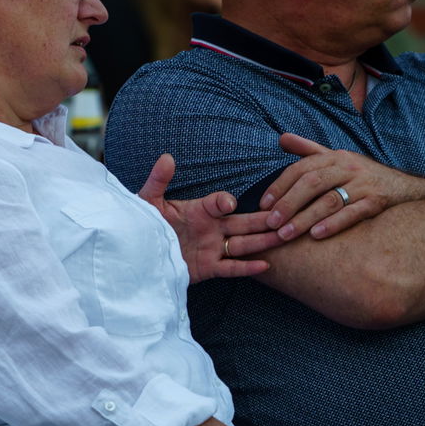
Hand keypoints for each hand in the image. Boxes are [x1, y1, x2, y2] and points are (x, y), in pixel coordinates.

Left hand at [137, 154, 280, 283]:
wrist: (140, 254)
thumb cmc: (145, 225)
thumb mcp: (148, 202)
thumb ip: (158, 181)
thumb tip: (166, 157)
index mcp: (200, 210)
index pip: (219, 203)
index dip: (223, 202)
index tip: (227, 204)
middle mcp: (211, 228)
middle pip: (243, 222)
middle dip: (262, 219)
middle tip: (283, 214)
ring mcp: (212, 248)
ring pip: (244, 243)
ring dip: (263, 240)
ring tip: (284, 236)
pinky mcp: (209, 267)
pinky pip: (232, 268)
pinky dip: (248, 267)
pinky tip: (265, 265)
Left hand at [258, 133, 424, 240]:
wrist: (405, 187)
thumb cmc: (363, 174)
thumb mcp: (337, 158)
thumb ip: (308, 150)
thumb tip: (281, 138)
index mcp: (334, 157)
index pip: (301, 169)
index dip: (280, 186)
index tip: (263, 205)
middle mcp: (348, 167)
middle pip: (312, 183)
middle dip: (288, 204)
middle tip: (269, 224)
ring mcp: (363, 185)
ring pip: (329, 200)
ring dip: (305, 218)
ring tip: (286, 235)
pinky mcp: (377, 202)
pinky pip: (353, 213)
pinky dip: (334, 224)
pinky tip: (316, 236)